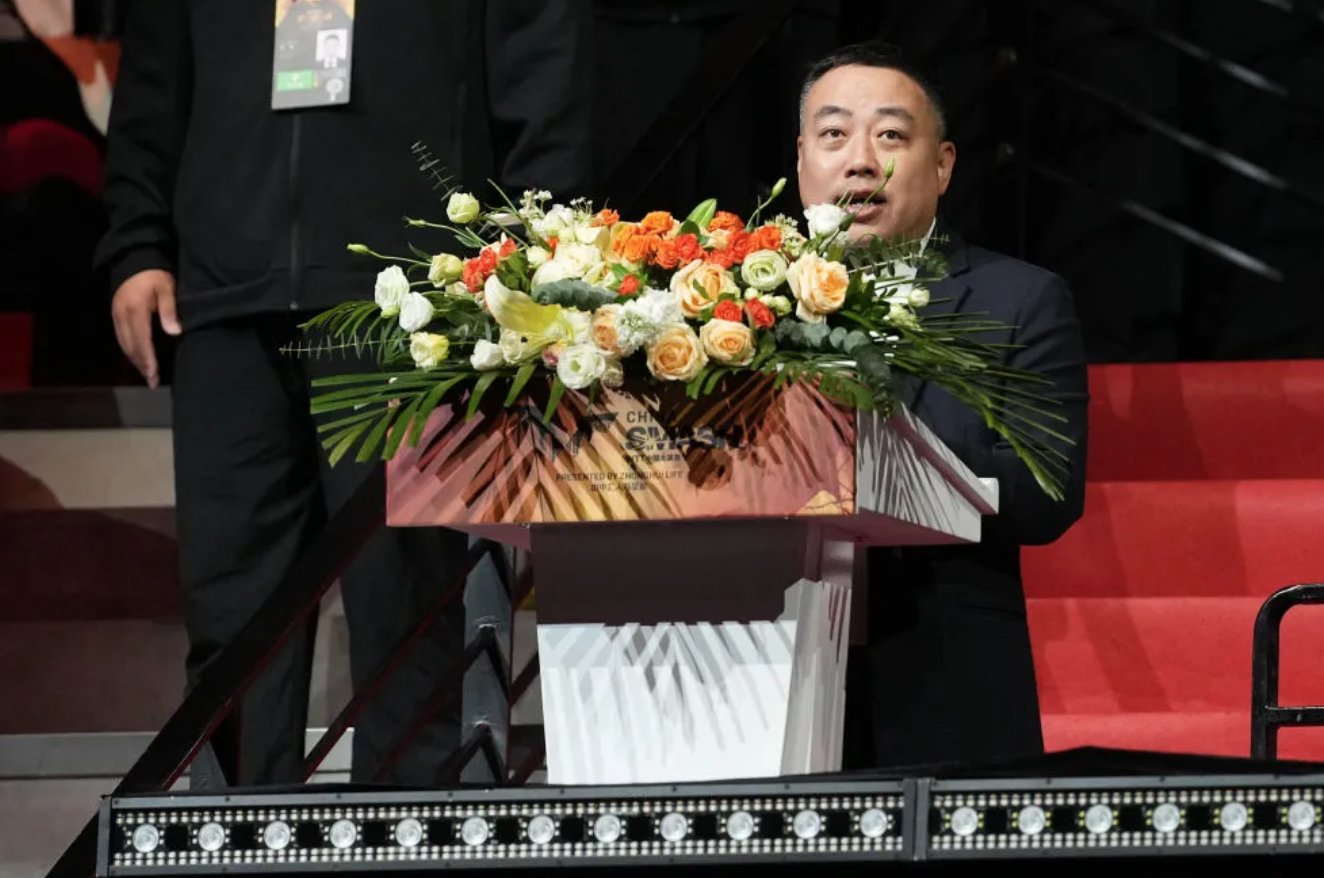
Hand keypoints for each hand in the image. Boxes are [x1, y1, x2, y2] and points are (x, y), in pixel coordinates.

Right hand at [111, 269, 180, 387]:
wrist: (133, 260)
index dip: (148, 360)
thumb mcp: (167, 288)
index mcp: (136, 310)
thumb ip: (169, 310)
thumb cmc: (155, 275)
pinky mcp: (116, 314)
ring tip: (147, 374)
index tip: (154, 375)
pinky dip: (130, 350)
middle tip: (152, 381)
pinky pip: (121, 337)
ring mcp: (117, 315)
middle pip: (131, 346)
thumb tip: (175, 332)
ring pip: (124, 343)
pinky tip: (138, 358)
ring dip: (135, 360)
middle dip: (142, 365)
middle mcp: (122, 315)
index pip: (142, 341)